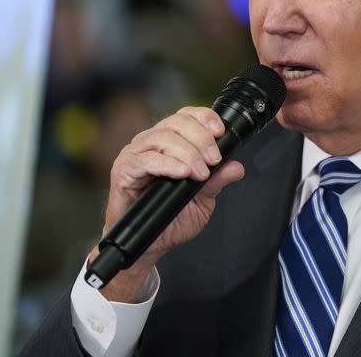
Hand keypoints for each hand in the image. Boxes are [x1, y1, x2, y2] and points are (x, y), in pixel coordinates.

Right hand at [90, 107, 243, 300]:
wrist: (149, 245)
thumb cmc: (170, 219)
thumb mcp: (201, 200)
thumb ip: (216, 181)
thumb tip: (236, 167)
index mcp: (169, 143)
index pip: (186, 115)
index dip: (204, 117)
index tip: (221, 132)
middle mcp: (151, 143)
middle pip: (176, 123)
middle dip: (201, 139)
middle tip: (214, 160)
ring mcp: (135, 155)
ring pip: (162, 137)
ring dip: (187, 152)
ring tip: (200, 172)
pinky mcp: (124, 171)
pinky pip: (145, 159)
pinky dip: (168, 164)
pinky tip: (183, 173)